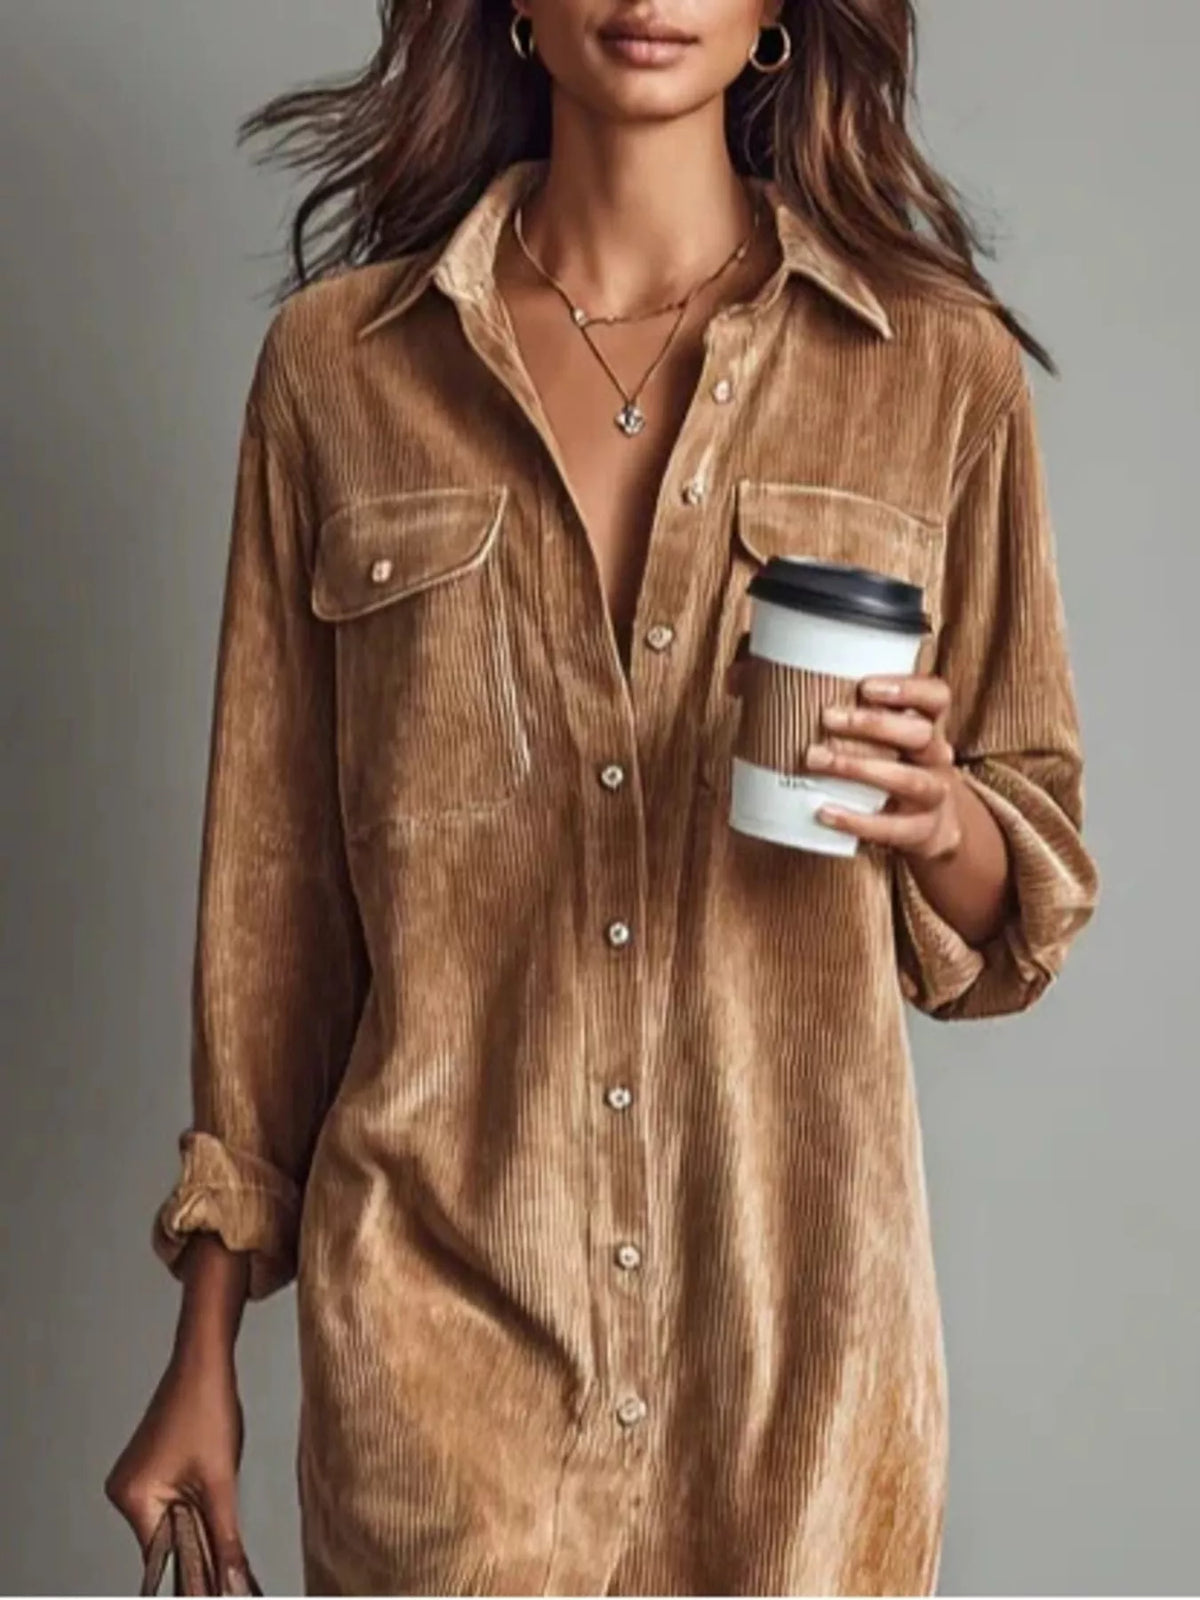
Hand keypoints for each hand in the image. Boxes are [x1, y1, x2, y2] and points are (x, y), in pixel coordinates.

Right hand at [103, 1332, 254, 1593]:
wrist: (205, 1359)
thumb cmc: (208, 1409)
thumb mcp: (221, 1481)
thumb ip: (225, 1538)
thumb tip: (233, 1584)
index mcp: (132, 1497)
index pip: (162, 1557)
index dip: (194, 1576)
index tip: (220, 1590)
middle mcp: (124, 1491)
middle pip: (167, 1540)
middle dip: (200, 1549)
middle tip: (234, 1569)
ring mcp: (135, 1478)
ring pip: (173, 1520)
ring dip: (201, 1524)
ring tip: (226, 1517)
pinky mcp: (149, 1466)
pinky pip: (172, 1500)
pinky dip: (196, 1505)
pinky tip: (216, 1496)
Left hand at [803, 672, 963, 860]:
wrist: (934, 828)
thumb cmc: (896, 770)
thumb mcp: (891, 742)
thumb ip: (860, 720)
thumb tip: (789, 695)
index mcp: (929, 728)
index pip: (936, 697)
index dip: (907, 689)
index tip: (865, 687)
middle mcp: (937, 758)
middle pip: (921, 734)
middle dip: (874, 724)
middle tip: (827, 717)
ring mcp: (933, 796)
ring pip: (909, 779)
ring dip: (859, 767)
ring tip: (816, 759)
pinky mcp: (921, 832)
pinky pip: (892, 828)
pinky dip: (856, 820)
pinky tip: (824, 812)